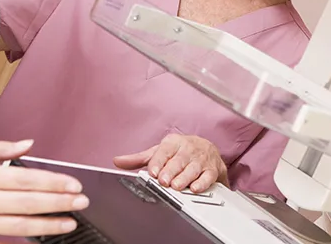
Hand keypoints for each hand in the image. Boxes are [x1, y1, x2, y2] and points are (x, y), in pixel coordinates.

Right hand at [0, 139, 88, 243]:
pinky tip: (39, 243)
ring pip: (18, 227)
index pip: (25, 179)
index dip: (53, 183)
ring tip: (70, 223)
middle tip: (82, 203)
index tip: (74, 184)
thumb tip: (28, 145)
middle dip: (60, 203)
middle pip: (28, 203)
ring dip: (48, 226)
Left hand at [113, 134, 227, 192]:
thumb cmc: (180, 152)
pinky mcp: (212, 169)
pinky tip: (195, 188)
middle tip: (164, 181)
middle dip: (171, 171)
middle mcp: (188, 149)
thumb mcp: (159, 152)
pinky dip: (202, 183)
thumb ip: (139, 159)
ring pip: (193, 168)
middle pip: (178, 160)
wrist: (208, 149)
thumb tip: (118, 161)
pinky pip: (208, 176)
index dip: (158, 162)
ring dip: (185, 178)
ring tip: (177, 186)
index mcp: (173, 143)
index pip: (164, 151)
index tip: (152, 172)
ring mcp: (201, 159)